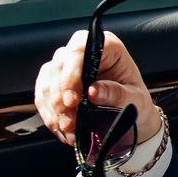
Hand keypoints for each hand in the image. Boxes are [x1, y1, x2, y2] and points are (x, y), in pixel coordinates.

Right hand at [33, 28, 160, 147]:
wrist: (129, 114)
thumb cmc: (135, 100)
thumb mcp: (135, 99)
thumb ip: (116, 93)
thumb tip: (93, 91)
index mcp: (106, 46)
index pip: (79, 50)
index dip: (71, 75)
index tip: (72, 101)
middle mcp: (82, 52)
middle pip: (58, 68)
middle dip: (60, 99)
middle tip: (69, 123)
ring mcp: (65, 66)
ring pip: (46, 83)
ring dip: (54, 110)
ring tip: (68, 130)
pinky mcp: (54, 82)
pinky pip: (42, 97)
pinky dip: (50, 115)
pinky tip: (61, 129)